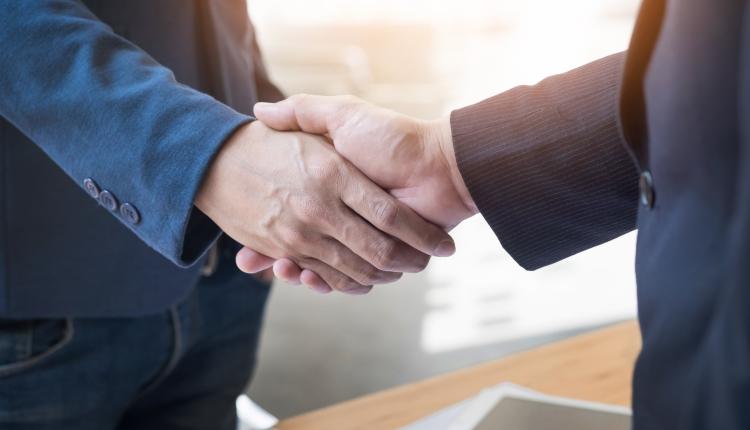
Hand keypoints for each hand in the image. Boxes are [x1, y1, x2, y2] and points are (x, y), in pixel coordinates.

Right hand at [237, 95, 477, 286]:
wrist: (439, 166)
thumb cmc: (391, 138)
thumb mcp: (342, 115)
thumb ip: (305, 110)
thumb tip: (260, 112)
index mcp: (331, 187)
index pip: (287, 210)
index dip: (263, 224)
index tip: (241, 232)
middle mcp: (340, 213)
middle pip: (299, 243)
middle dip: (276, 255)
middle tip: (248, 260)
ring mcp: (357, 235)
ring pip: (318, 264)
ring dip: (298, 271)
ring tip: (281, 266)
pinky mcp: (376, 255)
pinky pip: (344, 276)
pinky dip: (328, 282)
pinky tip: (307, 276)